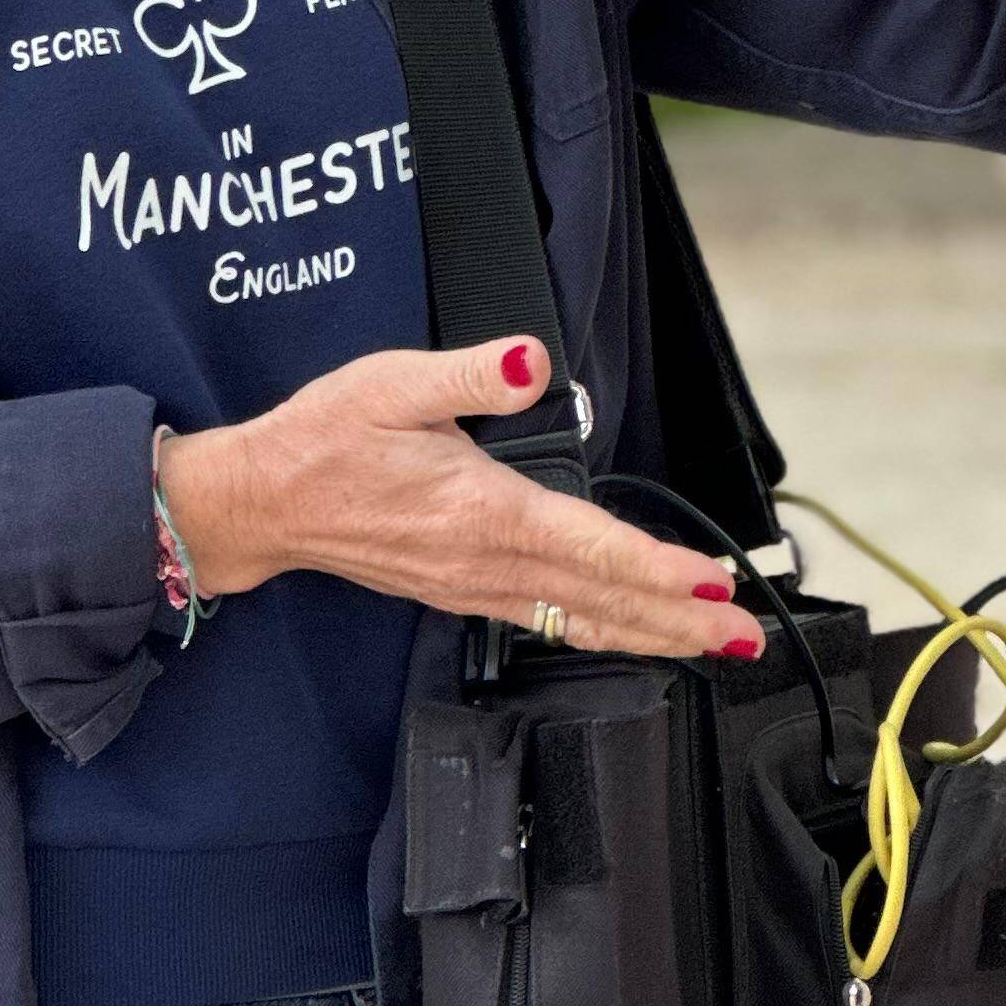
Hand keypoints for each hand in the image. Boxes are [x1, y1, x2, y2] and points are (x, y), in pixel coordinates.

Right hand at [158, 335, 763, 659]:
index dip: (660, 571)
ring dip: (649, 635)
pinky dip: (598, 631)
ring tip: (707, 646)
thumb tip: (532, 359)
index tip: (713, 587)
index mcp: (482, 512)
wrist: (263, 502)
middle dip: (679, 623)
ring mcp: (472, 586)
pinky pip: (545, 622)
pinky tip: (625, 634)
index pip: (592, 549)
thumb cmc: (324, 440)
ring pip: (578, 621)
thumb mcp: (394, 384)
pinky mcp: (458, 593)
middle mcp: (484, 561)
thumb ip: (473, 375)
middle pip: (601, 601)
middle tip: (743, 638)